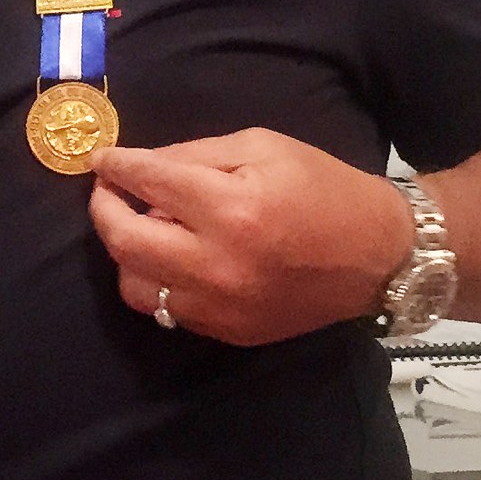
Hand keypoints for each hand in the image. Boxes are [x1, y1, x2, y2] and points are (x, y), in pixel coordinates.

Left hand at [86, 130, 410, 345]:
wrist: (380, 256)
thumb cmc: (323, 188)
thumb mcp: (261, 147)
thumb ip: (193, 154)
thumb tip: (139, 164)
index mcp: (231, 209)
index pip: (146, 183)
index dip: (114, 166)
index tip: (99, 158)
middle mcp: (219, 264)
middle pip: (123, 240)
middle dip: (103, 208)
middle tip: (108, 190)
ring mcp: (223, 306)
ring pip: (136, 286)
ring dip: (126, 252)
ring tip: (144, 226)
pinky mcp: (232, 332)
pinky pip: (169, 310)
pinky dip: (158, 280)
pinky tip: (173, 256)